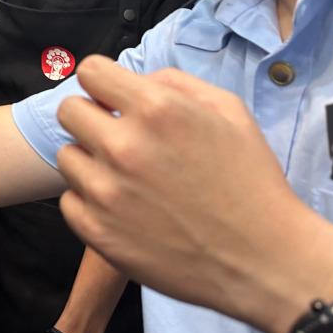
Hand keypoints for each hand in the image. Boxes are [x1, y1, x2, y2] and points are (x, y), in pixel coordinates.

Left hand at [54, 56, 332, 332]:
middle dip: (91, 116)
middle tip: (117, 136)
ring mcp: (106, 191)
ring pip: (67, 155)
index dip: (102, 82)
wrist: (264, 261)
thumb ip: (174, 82)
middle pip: (68, 110)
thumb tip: (135, 80)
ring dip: (90, 160)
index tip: (113, 98)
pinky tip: (123, 206)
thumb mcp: (229, 110)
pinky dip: (90, 201)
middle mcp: (123, 146)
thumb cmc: (250, 181)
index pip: (89, 71)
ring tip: (125, 176)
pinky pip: (70, 199)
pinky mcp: (97, 231)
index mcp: (156, 109)